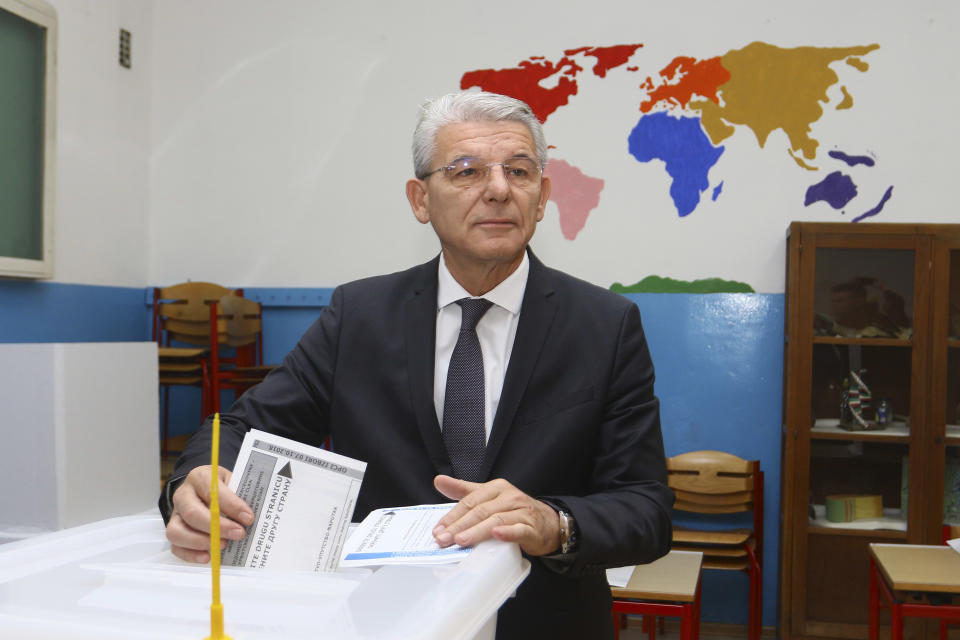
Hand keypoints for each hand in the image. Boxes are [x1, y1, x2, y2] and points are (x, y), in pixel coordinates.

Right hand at [165, 465, 254, 562]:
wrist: (206, 488)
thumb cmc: (223, 486)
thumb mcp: (233, 481)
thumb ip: (239, 494)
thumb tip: (249, 517)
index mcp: (200, 477)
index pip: (212, 491)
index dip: (231, 505)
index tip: (248, 518)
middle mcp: (183, 495)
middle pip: (192, 513)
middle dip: (217, 527)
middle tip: (238, 534)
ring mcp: (175, 514)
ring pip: (177, 531)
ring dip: (201, 542)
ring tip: (223, 545)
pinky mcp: (174, 531)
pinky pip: (175, 546)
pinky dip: (190, 554)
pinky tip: (208, 557)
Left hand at [432, 475, 561, 555]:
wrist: (547, 523)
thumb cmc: (513, 510)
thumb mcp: (489, 497)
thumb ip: (464, 491)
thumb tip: (439, 481)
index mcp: (496, 487)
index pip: (470, 501)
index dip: (452, 516)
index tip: (438, 530)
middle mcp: (509, 496)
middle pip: (480, 511)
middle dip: (459, 526)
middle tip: (443, 539)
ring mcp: (521, 511)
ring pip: (496, 520)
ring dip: (477, 531)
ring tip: (461, 540)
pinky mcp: (532, 527)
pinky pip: (519, 529)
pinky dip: (507, 532)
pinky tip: (497, 535)